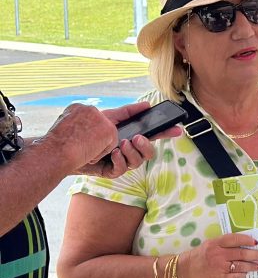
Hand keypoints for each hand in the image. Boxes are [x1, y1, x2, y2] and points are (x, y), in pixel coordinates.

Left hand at [48, 101, 182, 177]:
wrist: (60, 148)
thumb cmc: (80, 132)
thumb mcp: (107, 117)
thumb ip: (128, 113)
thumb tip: (146, 106)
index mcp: (125, 134)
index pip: (149, 133)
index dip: (164, 131)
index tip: (177, 128)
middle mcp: (124, 148)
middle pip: (147, 151)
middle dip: (146, 145)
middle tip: (137, 139)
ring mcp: (117, 161)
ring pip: (138, 161)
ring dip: (131, 153)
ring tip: (120, 146)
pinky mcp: (109, 172)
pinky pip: (122, 169)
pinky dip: (119, 161)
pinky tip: (111, 155)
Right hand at [178, 233, 257, 277]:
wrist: (183, 272)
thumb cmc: (198, 257)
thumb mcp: (209, 245)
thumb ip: (223, 244)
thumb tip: (243, 244)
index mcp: (215, 244)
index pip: (235, 239)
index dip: (247, 240)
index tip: (256, 242)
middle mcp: (218, 254)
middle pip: (242, 253)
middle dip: (255, 255)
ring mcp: (219, 268)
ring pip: (241, 266)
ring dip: (252, 266)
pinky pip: (236, 277)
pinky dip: (243, 275)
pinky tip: (246, 274)